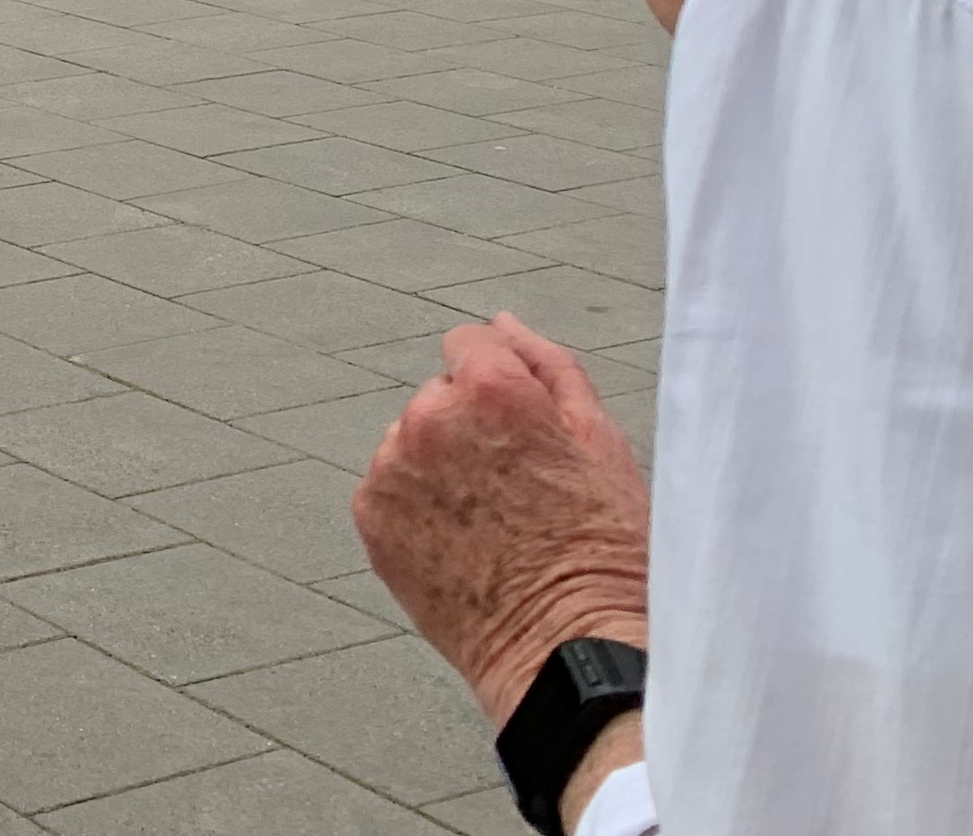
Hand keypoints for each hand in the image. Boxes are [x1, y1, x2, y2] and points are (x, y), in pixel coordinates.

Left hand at [352, 316, 649, 726]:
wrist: (567, 649)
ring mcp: (392, 468)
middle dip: (472, 427)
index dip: (503, 387)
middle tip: (521, 490)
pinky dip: (417, 507)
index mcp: (488, 387)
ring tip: (495, 524)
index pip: (470, 343)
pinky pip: (390, 488)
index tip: (526, 433)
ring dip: (441, 467)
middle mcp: (427, 416)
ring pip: (413, 443)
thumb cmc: (602, 550)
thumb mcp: (602, 440)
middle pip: (441, 397)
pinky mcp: (370, 516)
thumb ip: (546, 364)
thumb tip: (501, 323)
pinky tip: (464, 545)